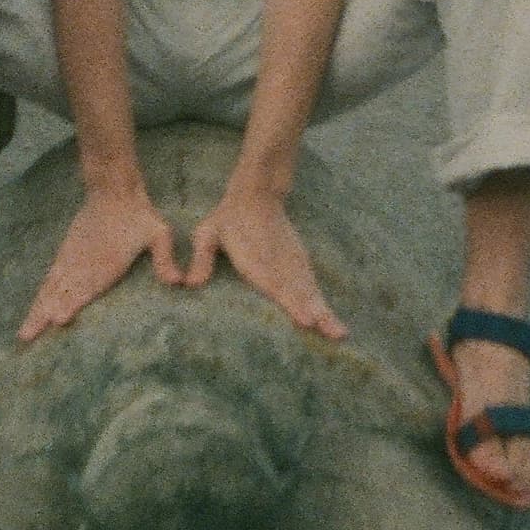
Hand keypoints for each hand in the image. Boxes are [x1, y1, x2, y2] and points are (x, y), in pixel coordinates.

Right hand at [18, 185, 178, 341]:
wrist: (113, 190)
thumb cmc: (139, 216)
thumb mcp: (159, 234)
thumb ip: (165, 259)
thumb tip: (178, 283)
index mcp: (106, 263)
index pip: (86, 286)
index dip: (73, 303)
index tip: (59, 319)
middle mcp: (84, 263)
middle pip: (61, 293)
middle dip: (45, 315)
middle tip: (26, 337)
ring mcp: (72, 258)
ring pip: (51, 288)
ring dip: (37, 310)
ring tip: (24, 332)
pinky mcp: (66, 252)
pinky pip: (51, 277)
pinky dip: (41, 294)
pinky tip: (35, 307)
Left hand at [179, 185, 347, 339]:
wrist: (257, 194)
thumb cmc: (227, 219)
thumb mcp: (207, 233)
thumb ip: (201, 258)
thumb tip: (190, 284)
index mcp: (256, 259)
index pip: (276, 284)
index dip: (291, 303)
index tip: (306, 320)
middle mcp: (278, 263)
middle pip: (300, 293)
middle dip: (317, 314)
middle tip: (336, 334)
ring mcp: (292, 263)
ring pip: (310, 291)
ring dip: (324, 312)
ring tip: (339, 333)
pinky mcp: (299, 262)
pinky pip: (312, 285)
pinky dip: (321, 302)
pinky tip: (329, 319)